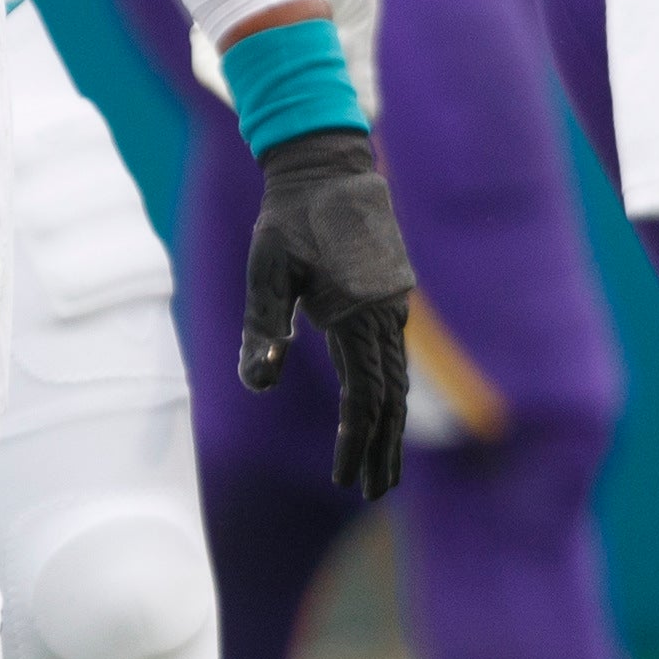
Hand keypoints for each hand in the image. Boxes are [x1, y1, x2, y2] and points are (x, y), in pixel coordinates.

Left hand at [237, 126, 418, 495]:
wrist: (326, 165)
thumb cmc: (287, 219)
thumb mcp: (265, 272)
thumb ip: (263, 329)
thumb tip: (261, 384)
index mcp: (356, 313)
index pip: (364, 397)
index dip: (356, 442)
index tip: (344, 480)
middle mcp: (385, 313)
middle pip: (390, 399)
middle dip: (381, 449)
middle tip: (372, 493)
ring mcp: (393, 304)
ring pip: (397, 380)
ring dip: (390, 428)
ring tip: (382, 469)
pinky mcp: (391, 295)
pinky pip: (395, 356)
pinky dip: (390, 392)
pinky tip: (380, 412)